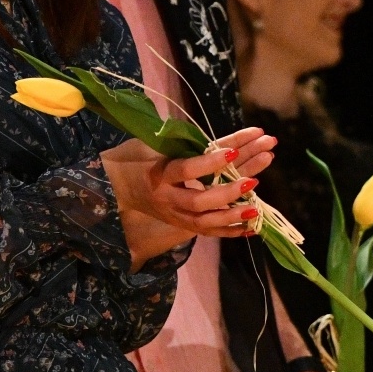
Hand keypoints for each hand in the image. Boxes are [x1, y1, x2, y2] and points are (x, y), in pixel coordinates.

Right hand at [102, 126, 277, 267]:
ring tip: (256, 208)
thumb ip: (180, 142)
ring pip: (205, 223)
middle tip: (253, 181)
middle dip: (228, 193)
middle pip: (199, 201)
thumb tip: (217, 138)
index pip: (187, 170)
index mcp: (159, 174)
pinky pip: (208, 233)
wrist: (115, 188)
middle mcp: (168, 199)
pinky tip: (252, 228)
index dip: (210, 162)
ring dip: (233, 216)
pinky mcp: (181, 226)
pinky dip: (230, 231)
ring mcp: (175, 216)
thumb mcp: (151, 145)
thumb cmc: (135, 160)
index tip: (233, 152)